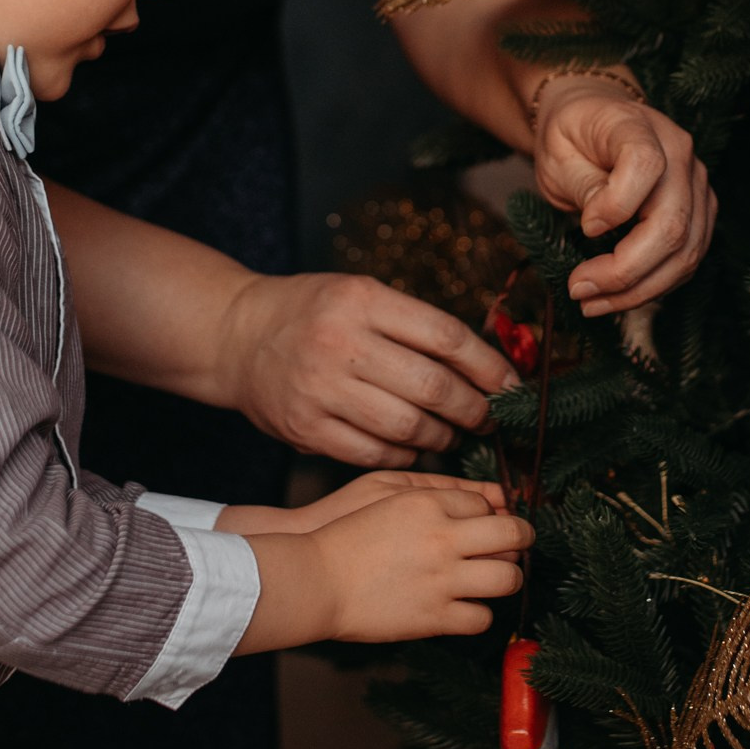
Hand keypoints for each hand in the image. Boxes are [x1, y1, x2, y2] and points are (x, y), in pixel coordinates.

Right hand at [217, 271, 517, 465]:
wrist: (238, 337)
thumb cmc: (314, 314)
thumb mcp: (361, 294)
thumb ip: (415, 325)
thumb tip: (487, 366)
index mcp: (362, 300)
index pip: (446, 337)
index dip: (488, 367)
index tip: (511, 385)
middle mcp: (340, 342)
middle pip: (432, 387)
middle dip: (474, 409)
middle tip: (487, 417)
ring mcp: (320, 389)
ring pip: (407, 427)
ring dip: (442, 436)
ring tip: (451, 433)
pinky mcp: (305, 428)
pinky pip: (373, 452)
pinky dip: (404, 454)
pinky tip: (413, 446)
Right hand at [316, 475, 529, 641]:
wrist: (313, 580)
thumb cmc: (344, 533)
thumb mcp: (385, 492)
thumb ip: (433, 490)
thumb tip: (482, 497)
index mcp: (428, 503)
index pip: (487, 503)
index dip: (490, 513)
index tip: (486, 524)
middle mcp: (442, 538)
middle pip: (512, 534)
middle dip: (522, 538)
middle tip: (516, 545)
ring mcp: (441, 580)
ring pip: (507, 578)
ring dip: (506, 578)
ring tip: (493, 578)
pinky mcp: (434, 617)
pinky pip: (481, 618)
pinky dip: (478, 614)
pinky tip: (464, 607)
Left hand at [530, 78, 715, 316]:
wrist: (594, 123)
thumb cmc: (572, 136)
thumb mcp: (556, 151)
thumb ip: (582, 184)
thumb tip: (600, 227)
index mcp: (640, 127)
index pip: (645, 165)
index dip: (616, 205)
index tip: (585, 227)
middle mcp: (681, 154)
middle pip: (672, 224)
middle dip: (624, 271)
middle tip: (579, 290)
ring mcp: (696, 186)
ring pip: (685, 252)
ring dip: (638, 289)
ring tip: (592, 302)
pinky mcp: (699, 214)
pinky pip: (686, 260)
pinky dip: (652, 286)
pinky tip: (617, 295)